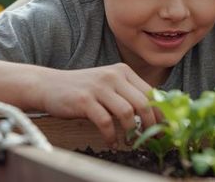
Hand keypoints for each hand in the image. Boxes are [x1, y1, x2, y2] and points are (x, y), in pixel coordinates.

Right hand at [38, 63, 161, 145]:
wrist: (49, 85)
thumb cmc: (83, 89)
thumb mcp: (108, 84)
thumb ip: (128, 93)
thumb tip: (154, 112)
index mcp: (123, 71)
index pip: (150, 92)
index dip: (160, 112)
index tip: (165, 127)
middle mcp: (113, 76)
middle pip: (143, 102)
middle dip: (150, 124)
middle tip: (150, 138)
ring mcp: (99, 87)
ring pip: (126, 112)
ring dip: (131, 131)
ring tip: (130, 141)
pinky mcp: (84, 100)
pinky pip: (105, 122)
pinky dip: (111, 136)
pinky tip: (112, 142)